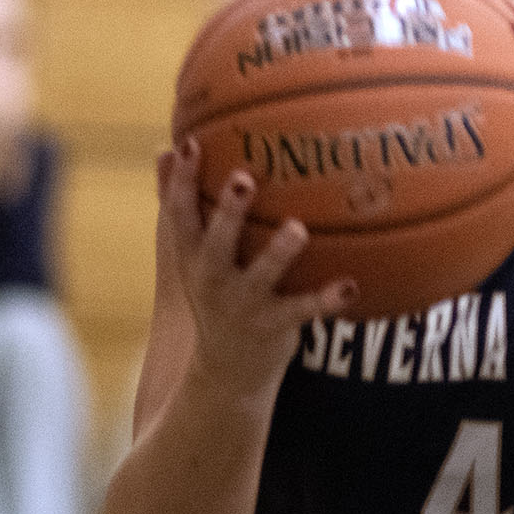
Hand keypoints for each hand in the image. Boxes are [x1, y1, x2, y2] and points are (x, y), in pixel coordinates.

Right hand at [159, 138, 352, 400]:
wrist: (227, 368)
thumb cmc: (214, 290)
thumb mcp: (189, 253)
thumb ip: (177, 203)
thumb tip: (163, 148)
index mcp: (191, 256)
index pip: (180, 214)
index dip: (181, 181)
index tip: (190, 145)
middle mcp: (212, 279)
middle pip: (216, 242)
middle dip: (228, 212)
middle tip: (244, 179)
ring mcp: (244, 304)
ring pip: (261, 276)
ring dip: (279, 253)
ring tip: (297, 228)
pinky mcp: (275, 326)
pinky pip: (304, 310)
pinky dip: (326, 300)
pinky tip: (350, 286)